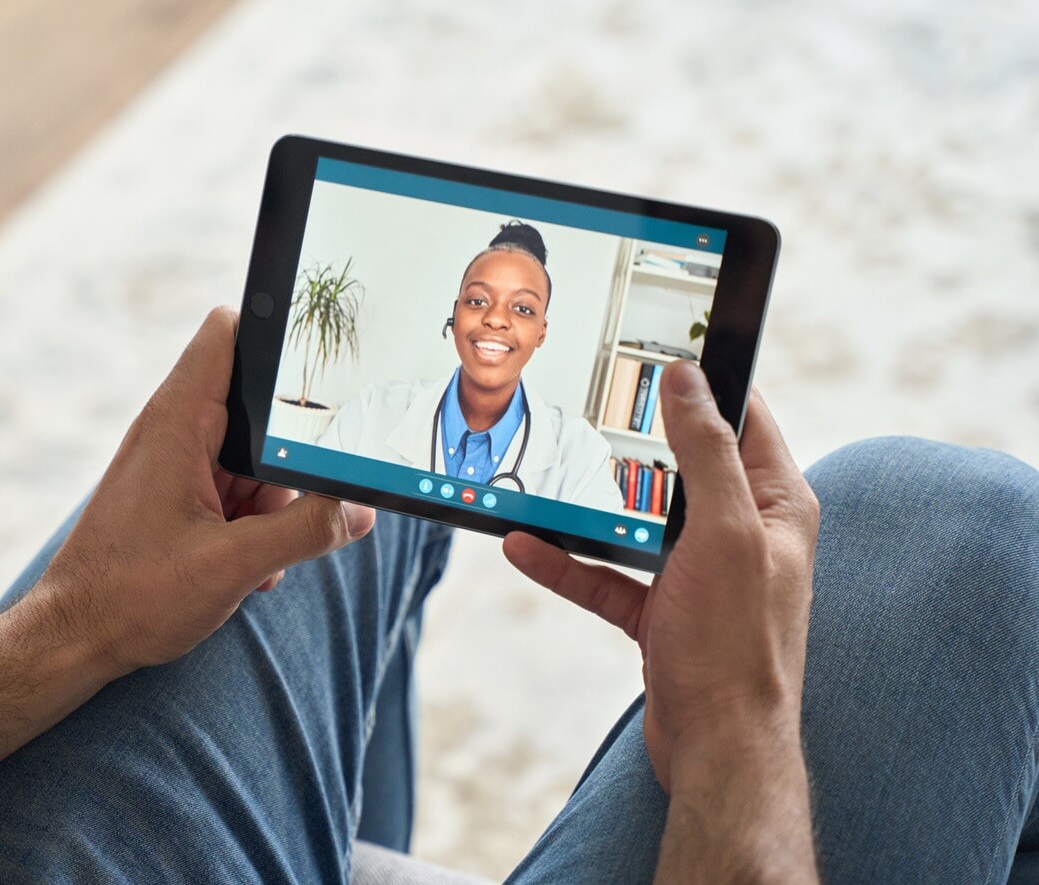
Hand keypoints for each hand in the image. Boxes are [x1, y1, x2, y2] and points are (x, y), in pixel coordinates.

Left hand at [18, 307, 375, 676]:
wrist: (72, 640)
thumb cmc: (130, 597)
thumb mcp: (233, 565)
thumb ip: (305, 531)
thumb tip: (360, 510)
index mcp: (178, 421)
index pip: (227, 332)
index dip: (275, 332)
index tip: (322, 366)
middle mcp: (173, 432)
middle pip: (257, 410)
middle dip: (285, 459)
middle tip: (287, 509)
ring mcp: (173, 465)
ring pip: (251, 460)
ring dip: (268, 507)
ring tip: (254, 556)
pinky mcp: (174, 498)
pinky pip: (232, 493)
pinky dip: (248, 527)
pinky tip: (244, 570)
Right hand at [503, 362, 818, 789]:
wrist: (718, 750)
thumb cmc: (736, 647)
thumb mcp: (724, 532)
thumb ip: (705, 452)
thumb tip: (688, 379)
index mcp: (777, 506)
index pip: (745, 419)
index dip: (707, 381)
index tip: (660, 348)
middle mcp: (743, 535)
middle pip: (683, 465)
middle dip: (635, 437)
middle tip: (589, 401)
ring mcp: (700, 575)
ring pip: (637, 520)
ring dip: (590, 503)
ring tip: (546, 473)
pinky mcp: (663, 613)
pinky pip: (607, 575)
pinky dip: (567, 562)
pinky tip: (524, 547)